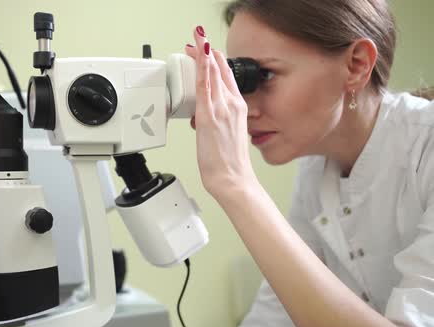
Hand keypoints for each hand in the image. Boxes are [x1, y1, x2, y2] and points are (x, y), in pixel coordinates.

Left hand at [185, 26, 258, 199]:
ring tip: (195, 41)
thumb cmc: (230, 162)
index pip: (226, 78)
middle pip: (218, 72)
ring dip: (202, 56)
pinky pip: (204, 88)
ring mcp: (221, 110)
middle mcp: (231, 105)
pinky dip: (202, 72)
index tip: (207, 51)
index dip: (216, 62)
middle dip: (207, 53)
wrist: (233, 179)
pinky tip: (199, 59)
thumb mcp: (227, 134)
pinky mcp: (210, 117)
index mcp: (237, 108)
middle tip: (197, 39)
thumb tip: (207, 114)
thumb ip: (219, 119)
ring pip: (211, 76)